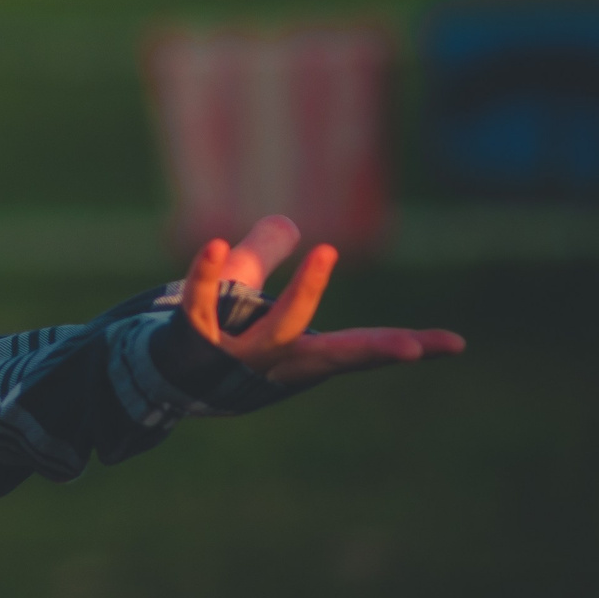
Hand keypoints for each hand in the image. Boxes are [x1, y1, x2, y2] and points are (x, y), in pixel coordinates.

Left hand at [178, 215, 463, 385]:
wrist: (144, 372)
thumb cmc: (203, 335)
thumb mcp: (239, 289)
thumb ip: (264, 256)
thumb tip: (294, 225)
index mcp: (296, 354)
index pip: (358, 349)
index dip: (405, 344)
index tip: (455, 345)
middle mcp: (271, 362)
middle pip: (331, 357)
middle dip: (373, 351)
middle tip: (411, 347)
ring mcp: (231, 357)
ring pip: (276, 331)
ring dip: (304, 294)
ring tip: (328, 251)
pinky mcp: (190, 340)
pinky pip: (200, 303)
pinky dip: (206, 274)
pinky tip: (214, 246)